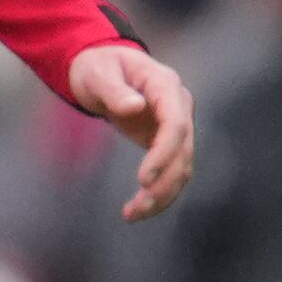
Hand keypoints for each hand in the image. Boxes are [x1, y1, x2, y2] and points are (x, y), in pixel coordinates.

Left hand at [68, 41, 198, 219]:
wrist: (102, 67)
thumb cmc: (97, 66)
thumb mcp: (98, 74)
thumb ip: (115, 91)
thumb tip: (136, 108)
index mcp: (165, 85)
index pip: (176, 125)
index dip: (163, 154)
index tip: (141, 180)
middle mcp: (179, 105)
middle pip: (184, 151)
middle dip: (163, 183)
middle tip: (135, 209)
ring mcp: (177, 124)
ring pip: (182, 166)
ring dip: (163, 195)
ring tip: (132, 214)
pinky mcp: (167, 141)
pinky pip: (171, 170)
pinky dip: (159, 192)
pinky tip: (137, 209)